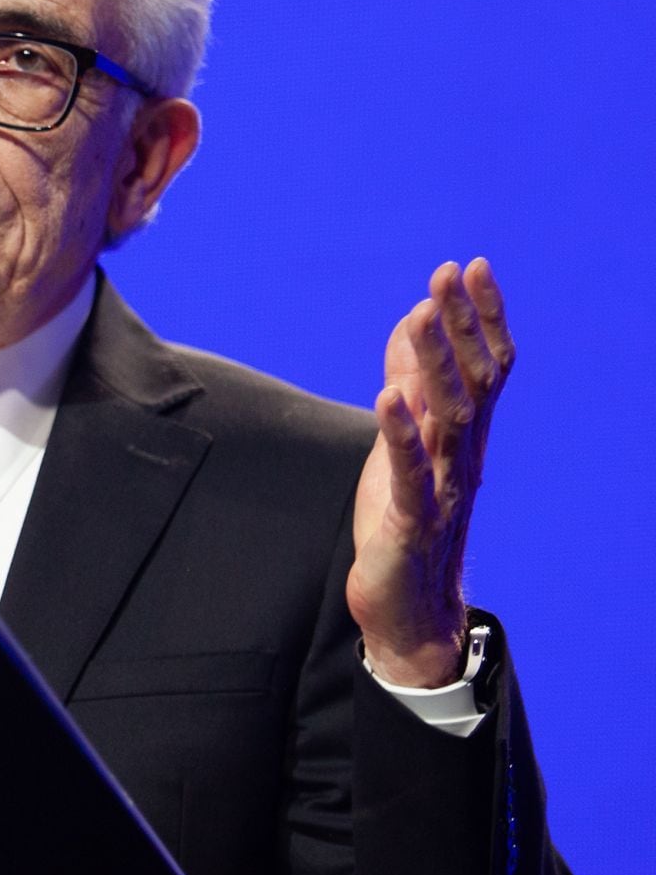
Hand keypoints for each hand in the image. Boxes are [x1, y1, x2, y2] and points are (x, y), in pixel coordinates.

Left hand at [348, 259, 513, 687]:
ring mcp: (443, 488)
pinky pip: (412, 473)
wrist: (409, 608)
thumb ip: (410, 387)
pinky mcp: (413, 521)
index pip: (487, 367)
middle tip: (449, 272)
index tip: (472, 266)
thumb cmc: (406, 519)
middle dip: (461, 324)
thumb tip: (410, 325)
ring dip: (433, 363)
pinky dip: (401, 433)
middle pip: (473, 381)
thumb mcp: (403, 443)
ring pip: (447, 418)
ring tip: (420, 315)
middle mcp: (463, 456)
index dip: (483, 317)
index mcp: (463, 437)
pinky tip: (387, 397)